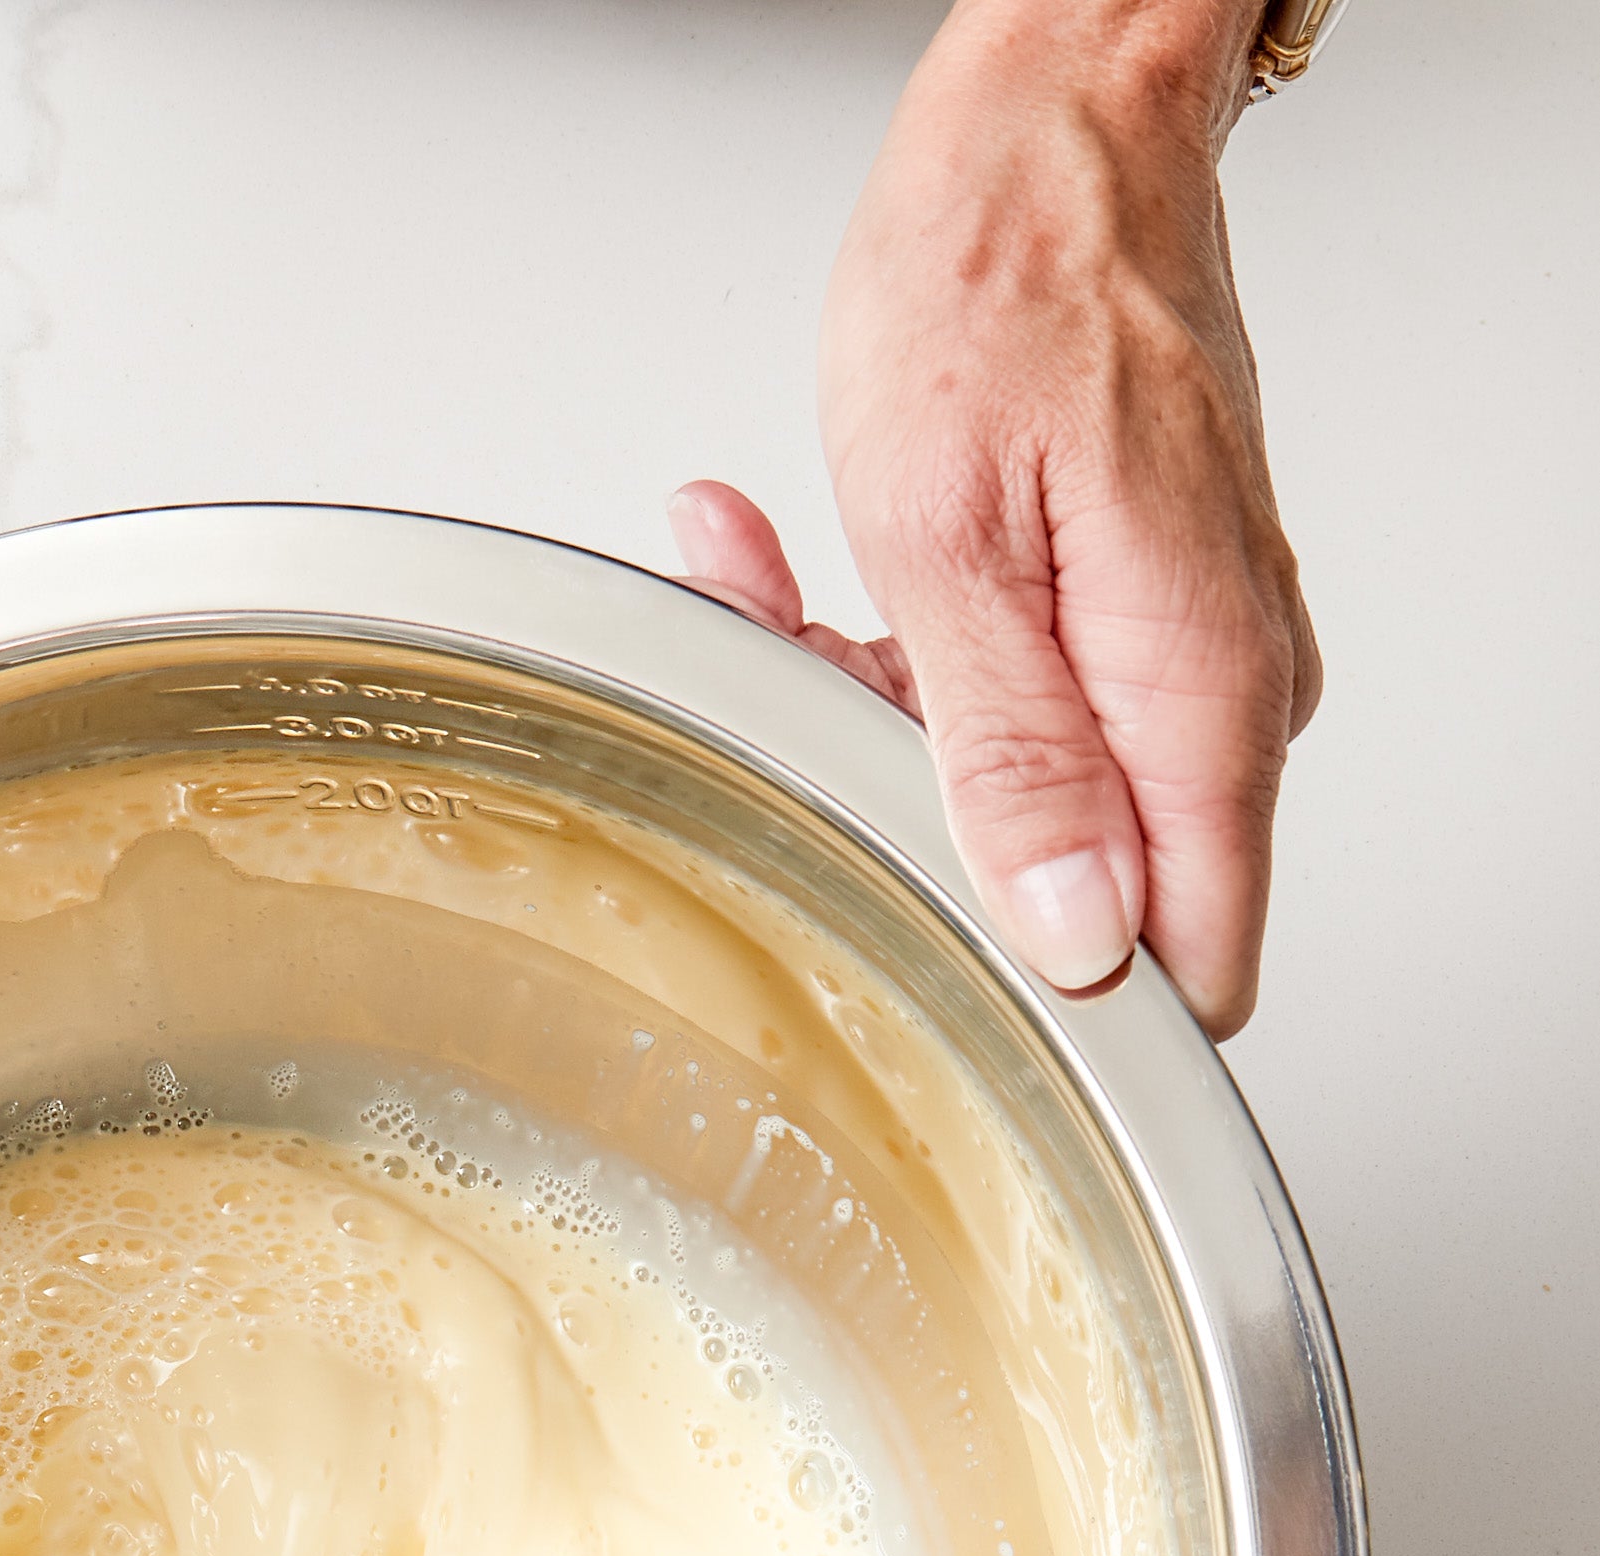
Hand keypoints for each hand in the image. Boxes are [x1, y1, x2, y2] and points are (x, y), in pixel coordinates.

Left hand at [687, 0, 1317, 1035]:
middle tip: (797, 694)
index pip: (1187, 966)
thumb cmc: (1007, 277)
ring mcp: (1174, 651)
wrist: (1059, 125)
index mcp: (1193, 692)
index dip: (1061, 1000)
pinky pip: (1004, 700)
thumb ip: (1012, 760)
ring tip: (772, 594)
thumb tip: (1074, 933)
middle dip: (911, 821)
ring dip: (867, 714)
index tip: (926, 943)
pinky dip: (890, 657)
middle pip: (1075, 885)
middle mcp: (1213, 687)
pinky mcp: (1124, 616)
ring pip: (1012, 793)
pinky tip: (794, 573)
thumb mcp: (953, 541)